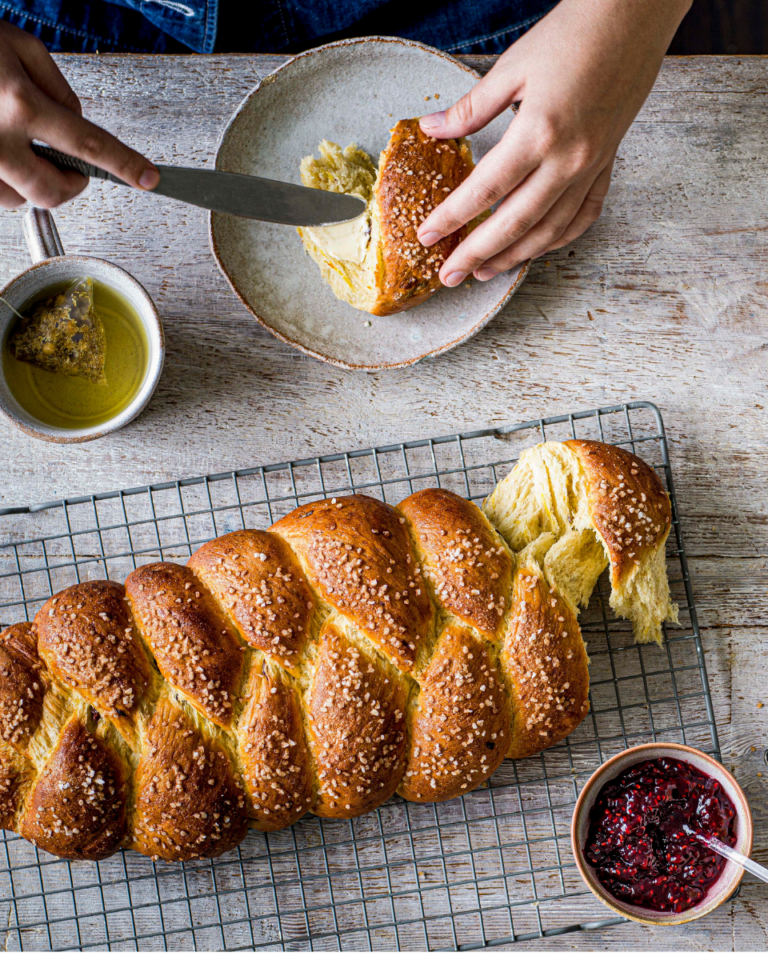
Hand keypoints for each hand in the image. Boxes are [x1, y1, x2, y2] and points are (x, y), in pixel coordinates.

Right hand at [0, 21, 158, 209]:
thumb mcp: (20, 46)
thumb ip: (58, 88)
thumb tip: (78, 121)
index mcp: (20, 103)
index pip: (87, 143)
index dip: (123, 164)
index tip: (149, 178)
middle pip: (53, 191)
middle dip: (72, 186)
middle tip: (74, 169)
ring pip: (21, 199)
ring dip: (32, 181)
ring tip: (18, 145)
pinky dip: (6, 180)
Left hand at [417, 0, 691, 284]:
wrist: (634, 17)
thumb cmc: (573, 34)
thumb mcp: (512, 67)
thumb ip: (471, 109)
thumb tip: (432, 130)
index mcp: (539, 132)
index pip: (485, 190)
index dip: (452, 218)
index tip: (426, 237)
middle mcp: (568, 160)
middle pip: (514, 224)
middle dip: (476, 254)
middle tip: (448, 276)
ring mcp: (591, 167)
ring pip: (549, 230)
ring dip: (514, 257)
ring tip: (484, 271)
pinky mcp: (607, 165)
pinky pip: (583, 216)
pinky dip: (558, 238)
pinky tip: (535, 248)